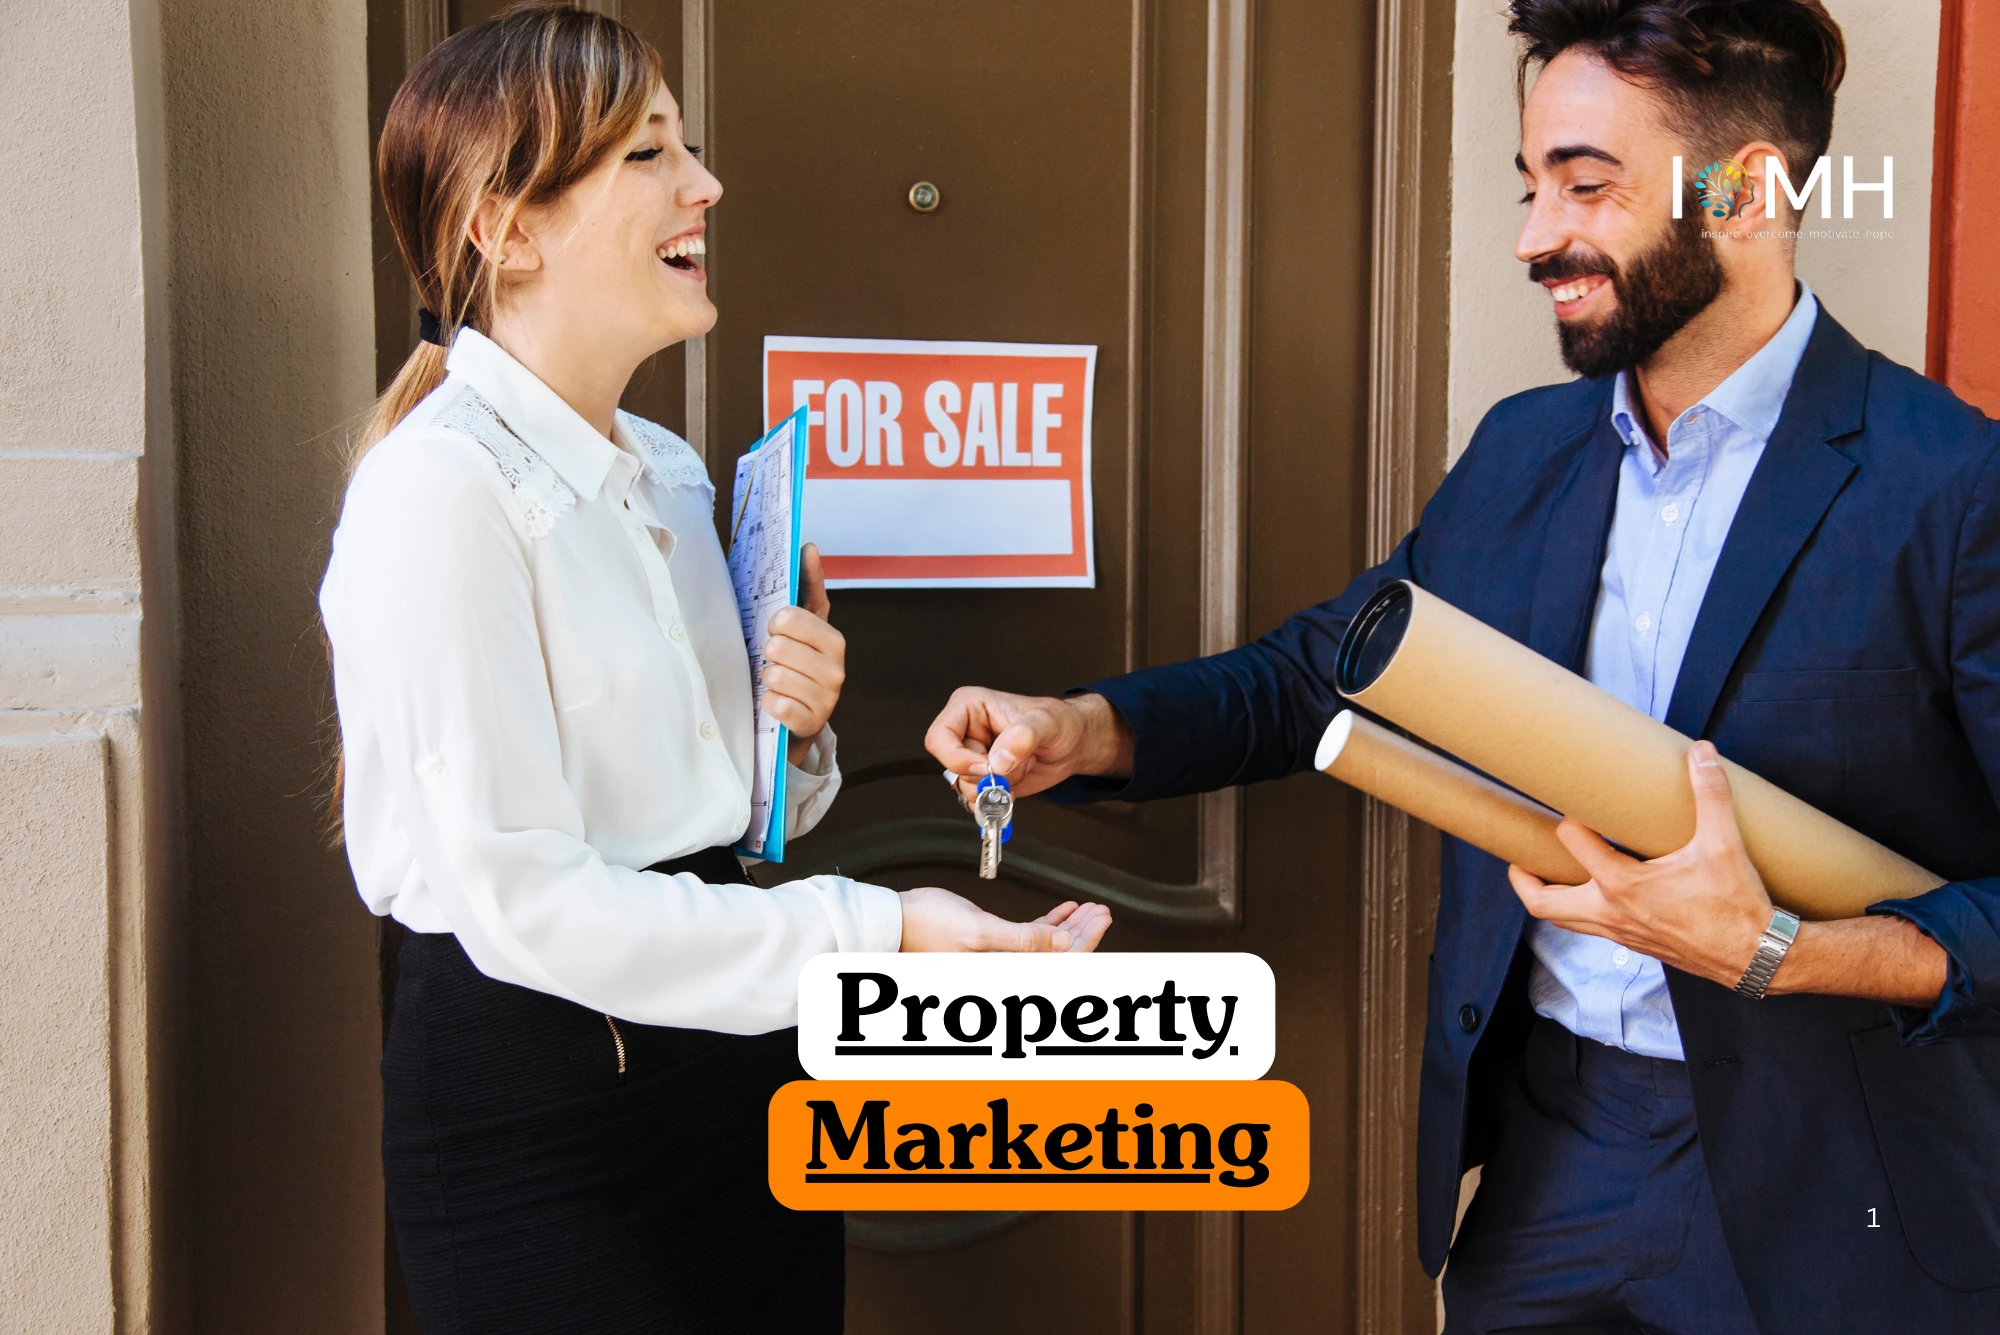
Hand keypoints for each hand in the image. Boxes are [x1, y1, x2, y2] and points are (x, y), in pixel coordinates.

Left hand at [765, 544, 842, 765]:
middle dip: (767, 653)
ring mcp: (826, 698)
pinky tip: (777, 702)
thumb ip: (807, 587)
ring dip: (767, 679)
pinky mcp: (811, 723)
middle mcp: (836, 669)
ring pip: (773, 675)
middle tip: (775, 660)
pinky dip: (769, 703)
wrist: (800, 718)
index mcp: (833, 639)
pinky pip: (776, 704)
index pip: (790, 617)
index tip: (777, 628)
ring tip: (777, 682)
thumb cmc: (796, 664)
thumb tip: (809, 546)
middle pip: (776, 646)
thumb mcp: (803, 628)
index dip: (776, 623)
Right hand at [897, 886, 1112, 952]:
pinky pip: (1030, 940)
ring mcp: (1000, 959)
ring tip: (1088, 909)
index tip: (1102, 919)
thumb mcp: (980, 930)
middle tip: (1101, 911)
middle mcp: (1005, 970)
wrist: (896, 920)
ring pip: (1047, 947)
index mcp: (1005, 972)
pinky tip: (1063, 910)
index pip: (1059, 964)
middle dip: (1083, 934)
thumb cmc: (928, 925)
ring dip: (1070, 928)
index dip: (1085, 941)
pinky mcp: (992, 946)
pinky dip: (1049, 925)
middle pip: (1058, 957)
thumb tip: (1064, 943)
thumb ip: (1023, 940)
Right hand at [925, 688, 1132, 802]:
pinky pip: (975, 801)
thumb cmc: (1059, 722)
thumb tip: (999, 760)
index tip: (986, 766)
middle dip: (984, 775)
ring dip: (995, 788)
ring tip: (1020, 770)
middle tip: (1012, 768)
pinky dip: (995, 802)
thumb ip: (1023, 736)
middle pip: (951, 766)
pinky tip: (1015, 787)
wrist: (1073, 745)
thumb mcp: (1046, 722)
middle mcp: (966, 733)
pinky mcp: (984, 780)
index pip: (939, 737)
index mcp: (968, 708)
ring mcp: (974, 759)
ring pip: (963, 787)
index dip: (958, 757)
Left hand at [1506, 741, 1772, 988]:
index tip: (1572, 801)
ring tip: (1543, 876)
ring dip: (1548, 899)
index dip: (1569, 819)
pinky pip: (1591, 930)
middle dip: (1524, 879)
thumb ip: (1711, 795)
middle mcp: (1612, 913)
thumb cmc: (1737, 906)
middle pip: (1544, 903)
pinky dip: (1578, 912)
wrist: (1757, 957)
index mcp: (1622, 886)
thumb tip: (1702, 754)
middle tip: (1518, 857)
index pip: (1573, 842)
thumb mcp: (1724, 845)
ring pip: (1564, 922)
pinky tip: (1594, 894)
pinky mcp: (1637, 945)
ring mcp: (1621, 934)